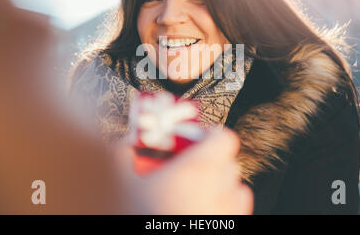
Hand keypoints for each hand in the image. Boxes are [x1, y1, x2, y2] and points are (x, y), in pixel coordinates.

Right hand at [113, 128, 253, 214]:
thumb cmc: (140, 214)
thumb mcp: (121, 186)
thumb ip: (121, 158)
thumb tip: (121, 148)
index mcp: (196, 172)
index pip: (224, 138)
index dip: (211, 134)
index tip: (198, 137)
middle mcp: (219, 192)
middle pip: (229, 163)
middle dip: (213, 160)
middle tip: (191, 166)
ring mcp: (227, 215)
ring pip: (238, 188)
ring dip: (223, 184)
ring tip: (199, 191)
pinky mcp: (229, 229)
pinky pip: (238, 212)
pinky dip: (226, 207)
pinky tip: (202, 211)